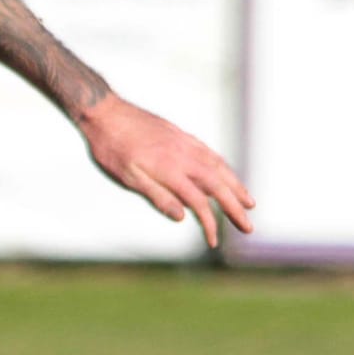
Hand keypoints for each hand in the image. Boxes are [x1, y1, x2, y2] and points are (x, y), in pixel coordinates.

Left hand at [77, 94, 253, 248]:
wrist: (105, 112)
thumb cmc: (111, 148)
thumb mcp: (127, 177)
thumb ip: (157, 196)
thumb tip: (183, 217)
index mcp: (170, 170)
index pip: (198, 203)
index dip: (209, 224)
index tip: (213, 242)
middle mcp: (184, 156)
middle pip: (218, 186)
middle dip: (235, 208)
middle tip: (248, 227)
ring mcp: (185, 143)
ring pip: (219, 167)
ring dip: (236, 187)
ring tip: (249, 202)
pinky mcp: (181, 135)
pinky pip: (210, 153)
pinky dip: (223, 167)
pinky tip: (226, 173)